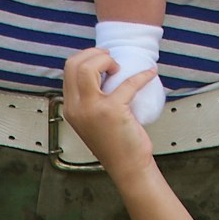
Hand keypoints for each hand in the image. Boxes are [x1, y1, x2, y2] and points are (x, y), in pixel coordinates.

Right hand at [61, 45, 158, 173]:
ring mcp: (91, 109)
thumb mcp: (92, 118)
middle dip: (94, 53)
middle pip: (74, 64)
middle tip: (111, 59)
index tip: (102, 59)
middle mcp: (76, 108)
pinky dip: (142, 75)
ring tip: (119, 66)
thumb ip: (90, 99)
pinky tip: (150, 74)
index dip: (86, 57)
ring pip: (87, 67)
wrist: (127, 166)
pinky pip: (127, 83)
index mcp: (71, 108)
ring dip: (106, 60)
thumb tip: (104, 71)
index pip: (68, 70)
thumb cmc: (115, 142)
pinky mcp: (112, 111)